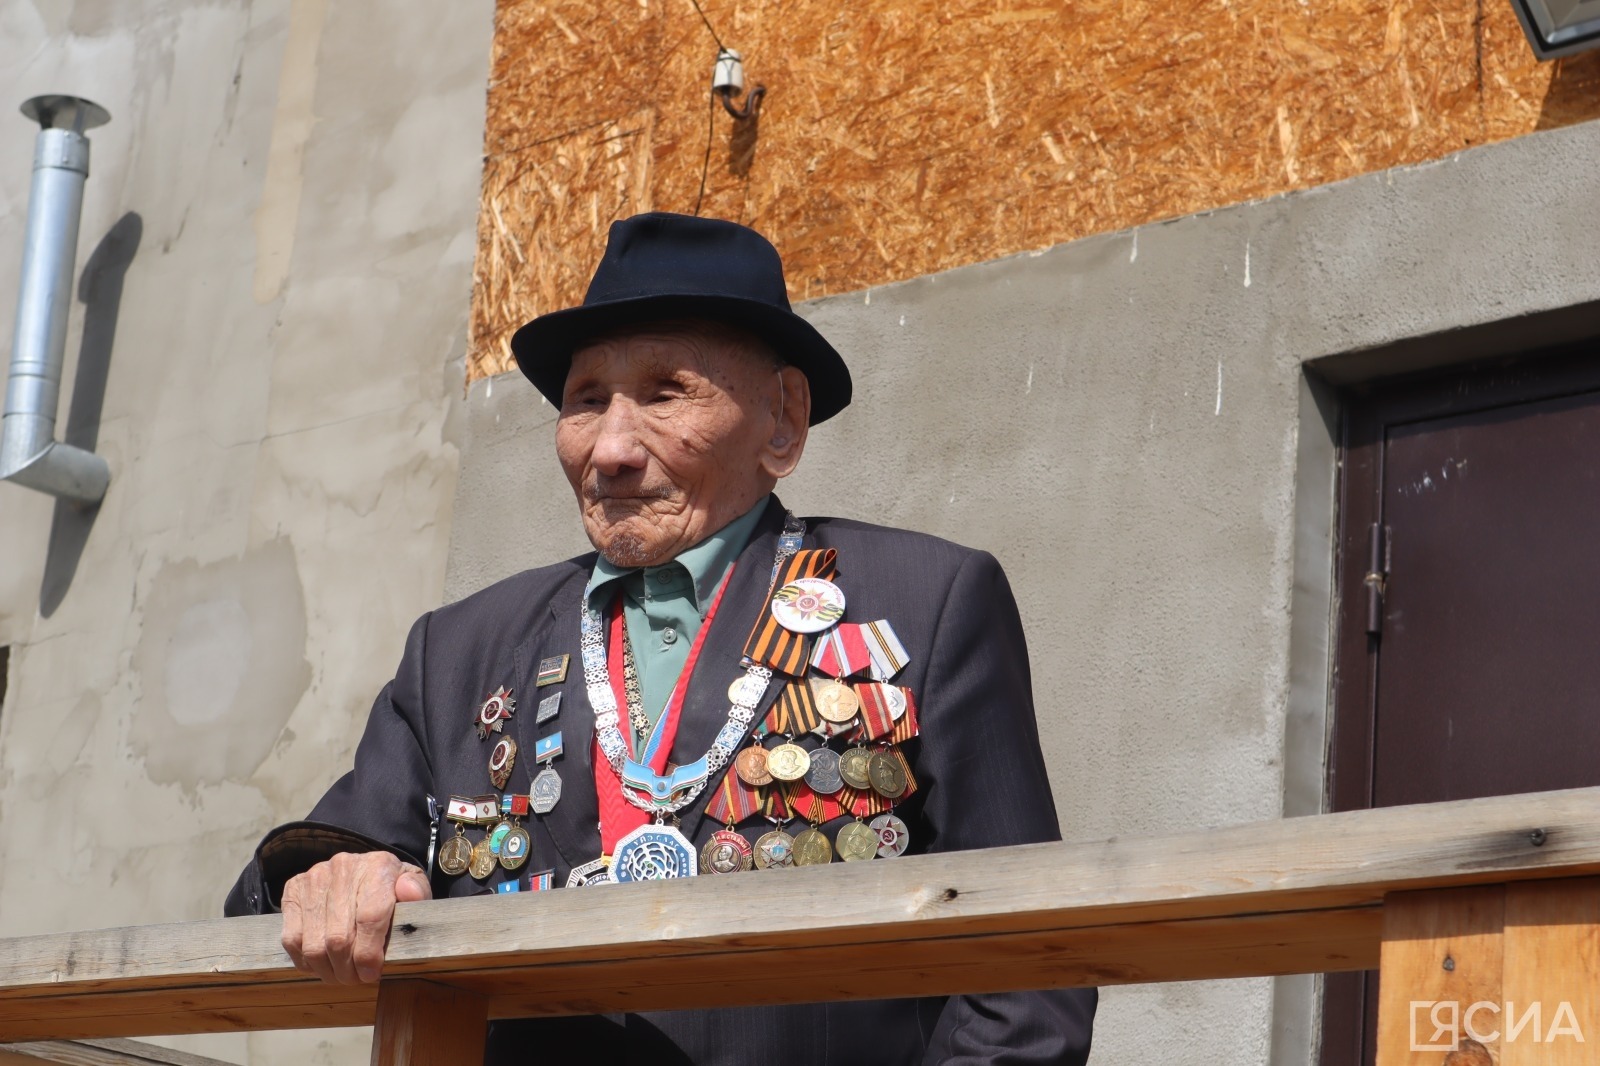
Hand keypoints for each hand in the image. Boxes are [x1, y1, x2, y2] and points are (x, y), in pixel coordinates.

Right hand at [280, 851, 431, 983]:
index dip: (369, 954)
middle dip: (348, 969)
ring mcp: (314, 879)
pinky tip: (322, 963)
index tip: (372, 974)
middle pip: (339, 937)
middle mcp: (343, 868)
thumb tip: (410, 894)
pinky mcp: (293, 891)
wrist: (362, 868)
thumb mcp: (413, 887)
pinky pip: (292, 939)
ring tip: (341, 975)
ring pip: (313, 944)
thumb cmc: (389, 887)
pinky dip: (306, 961)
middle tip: (357, 979)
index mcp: (378, 866)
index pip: (370, 918)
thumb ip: (416, 892)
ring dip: (327, 970)